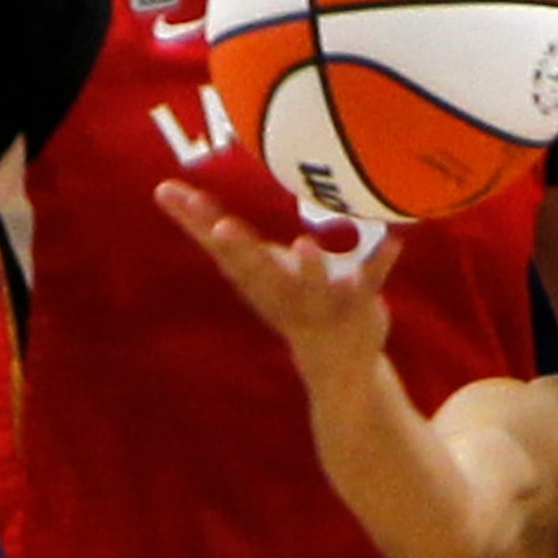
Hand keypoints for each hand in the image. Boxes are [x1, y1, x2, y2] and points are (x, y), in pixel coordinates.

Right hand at [155, 180, 402, 386]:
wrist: (338, 368)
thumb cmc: (286, 298)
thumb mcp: (251, 269)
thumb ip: (215, 233)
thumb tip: (162, 189)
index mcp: (254, 280)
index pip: (218, 247)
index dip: (194, 221)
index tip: (169, 193)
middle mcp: (281, 294)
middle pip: (256, 272)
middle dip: (237, 249)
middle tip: (219, 227)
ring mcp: (320, 304)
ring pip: (312, 287)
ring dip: (309, 269)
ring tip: (305, 244)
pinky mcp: (357, 307)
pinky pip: (370, 283)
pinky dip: (380, 263)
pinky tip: (394, 241)